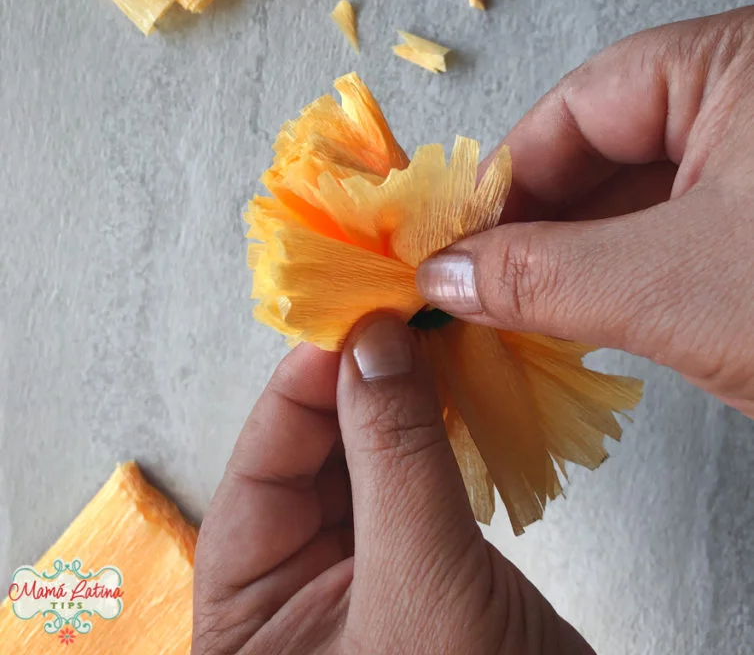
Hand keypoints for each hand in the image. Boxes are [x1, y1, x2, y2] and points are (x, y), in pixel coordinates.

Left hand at [192, 316, 593, 653]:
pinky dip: (433, 429)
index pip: (258, 471)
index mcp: (248, 616)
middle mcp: (291, 594)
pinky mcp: (421, 570)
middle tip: (399, 314)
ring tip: (428, 335)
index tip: (353, 321)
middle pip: (309, 456)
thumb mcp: (419, 587)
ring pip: (365, 458)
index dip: (302, 388)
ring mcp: (360, 579)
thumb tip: (371, 341)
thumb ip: (393, 457)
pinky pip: (413, 479)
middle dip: (353, 384)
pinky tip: (454, 385)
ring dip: (397, 398)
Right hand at [417, 7, 753, 417]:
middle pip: (604, 148)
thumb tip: (444, 276)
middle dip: (539, 226)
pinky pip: (678, 229)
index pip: (579, 106)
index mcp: (729, 65)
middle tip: (475, 286)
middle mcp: (743, 97)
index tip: (452, 244)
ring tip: (516, 308)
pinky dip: (630, 273)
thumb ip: (546, 275)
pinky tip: (587, 313)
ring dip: (580, 257)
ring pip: (640, 196)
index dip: (505, 180)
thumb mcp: (675, 286)